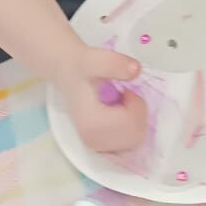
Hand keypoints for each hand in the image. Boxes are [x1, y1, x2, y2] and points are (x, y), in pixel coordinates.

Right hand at [59, 42, 147, 157]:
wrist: (68, 72)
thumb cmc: (82, 67)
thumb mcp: (97, 59)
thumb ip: (115, 64)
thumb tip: (136, 69)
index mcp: (92, 123)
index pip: (132, 124)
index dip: (136, 105)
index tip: (126, 91)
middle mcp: (93, 141)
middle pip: (136, 136)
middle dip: (138, 113)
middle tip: (125, 96)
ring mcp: (97, 146)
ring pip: (134, 141)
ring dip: (135, 120)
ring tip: (121, 103)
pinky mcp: (100, 146)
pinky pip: (128, 144)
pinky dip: (130, 129)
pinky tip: (119, 114)